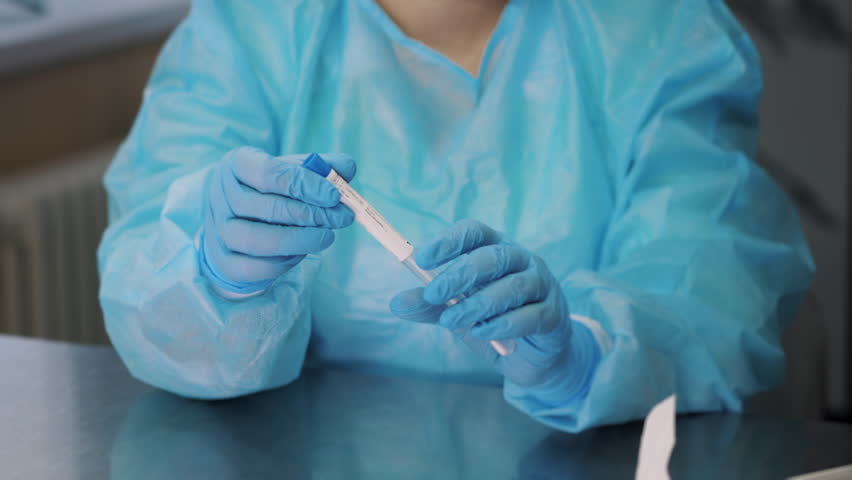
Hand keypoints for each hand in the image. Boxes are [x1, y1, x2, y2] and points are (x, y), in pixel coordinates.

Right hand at [200, 148, 354, 295]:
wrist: (237, 221)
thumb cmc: (271, 191)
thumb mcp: (294, 170)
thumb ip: (322, 167)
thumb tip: (346, 168)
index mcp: (237, 164)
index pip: (269, 172)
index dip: (305, 184)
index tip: (335, 196)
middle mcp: (221, 196)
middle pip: (268, 208)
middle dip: (312, 215)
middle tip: (342, 218)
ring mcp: (219, 230)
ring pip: (259, 240)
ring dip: (300, 240)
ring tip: (326, 237)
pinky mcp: (224, 261)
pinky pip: (255, 267)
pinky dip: (283, 262)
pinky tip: (301, 252)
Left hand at [390, 220, 599, 397]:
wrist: (531, 357)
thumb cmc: (492, 322)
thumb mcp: (456, 312)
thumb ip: (430, 305)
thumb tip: (396, 303)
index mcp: (496, 249)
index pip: (475, 232)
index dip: (449, 241)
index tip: (422, 259)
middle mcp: (522, 260)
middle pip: (493, 256)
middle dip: (459, 274)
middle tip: (433, 294)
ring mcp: (543, 285)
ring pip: (512, 286)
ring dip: (477, 304)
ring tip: (451, 322)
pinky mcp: (553, 315)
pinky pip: (530, 316)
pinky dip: (503, 325)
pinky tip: (482, 333)